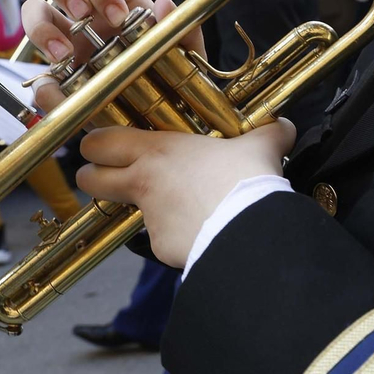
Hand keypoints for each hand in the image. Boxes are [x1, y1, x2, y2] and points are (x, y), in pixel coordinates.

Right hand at [19, 0, 205, 112]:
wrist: (163, 113)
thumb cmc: (171, 71)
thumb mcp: (187, 55)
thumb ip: (185, 32)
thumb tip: (165, 4)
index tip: (118, 16)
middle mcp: (86, 9)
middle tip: (82, 17)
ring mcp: (65, 36)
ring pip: (34, 9)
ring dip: (42, 25)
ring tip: (63, 54)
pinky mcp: (57, 73)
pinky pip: (37, 71)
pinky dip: (43, 80)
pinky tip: (57, 89)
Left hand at [76, 120, 294, 267]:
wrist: (249, 231)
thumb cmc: (247, 182)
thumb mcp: (260, 148)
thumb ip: (269, 135)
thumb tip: (284, 128)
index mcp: (159, 150)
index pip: (101, 140)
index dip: (95, 142)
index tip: (104, 144)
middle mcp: (144, 181)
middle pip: (89, 177)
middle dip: (92, 175)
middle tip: (111, 174)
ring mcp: (150, 217)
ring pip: (122, 210)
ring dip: (137, 207)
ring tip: (171, 205)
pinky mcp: (160, 246)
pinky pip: (159, 239)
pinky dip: (175, 236)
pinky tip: (199, 232)